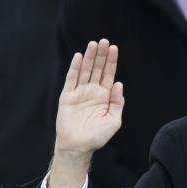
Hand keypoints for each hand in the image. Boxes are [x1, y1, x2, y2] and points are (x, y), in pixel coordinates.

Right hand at [50, 39, 124, 187]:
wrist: (79, 146)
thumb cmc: (97, 136)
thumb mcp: (114, 120)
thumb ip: (117, 102)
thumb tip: (119, 84)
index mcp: (105, 97)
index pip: (109, 75)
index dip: (111, 62)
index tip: (114, 48)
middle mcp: (92, 92)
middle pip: (98, 69)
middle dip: (101, 55)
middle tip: (105, 41)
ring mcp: (79, 93)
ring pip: (85, 71)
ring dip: (90, 57)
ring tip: (94, 44)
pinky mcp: (67, 96)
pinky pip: (72, 79)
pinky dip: (75, 68)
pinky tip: (80, 57)